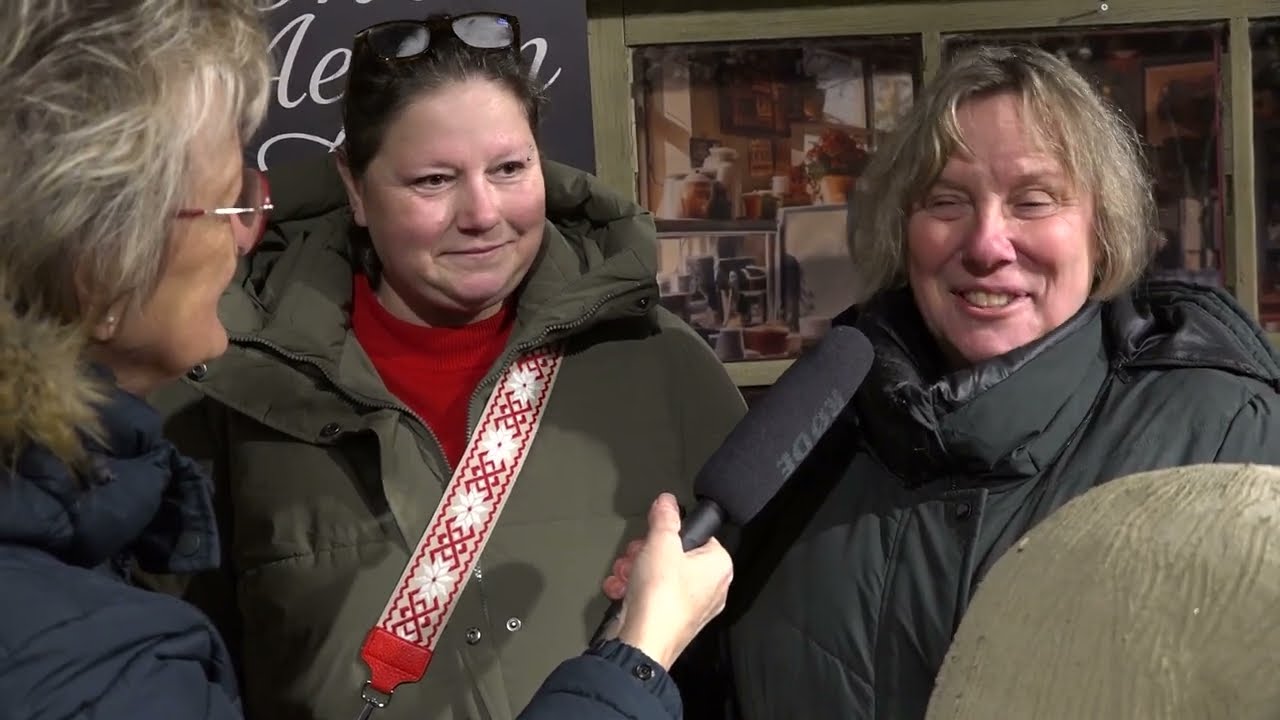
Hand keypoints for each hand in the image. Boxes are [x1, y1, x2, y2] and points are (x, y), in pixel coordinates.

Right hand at [605, 493, 732, 668]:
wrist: (641, 643)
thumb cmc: (660, 599)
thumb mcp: (660, 543)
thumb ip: (665, 517)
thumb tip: (668, 503)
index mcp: (719, 567)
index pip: (697, 535)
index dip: (670, 532)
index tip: (654, 534)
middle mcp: (710, 589)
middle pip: (673, 555)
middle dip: (645, 553)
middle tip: (637, 555)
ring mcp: (690, 607)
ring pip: (658, 574)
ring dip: (634, 570)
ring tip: (626, 574)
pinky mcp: (669, 620)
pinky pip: (651, 595)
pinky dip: (633, 590)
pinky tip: (621, 590)